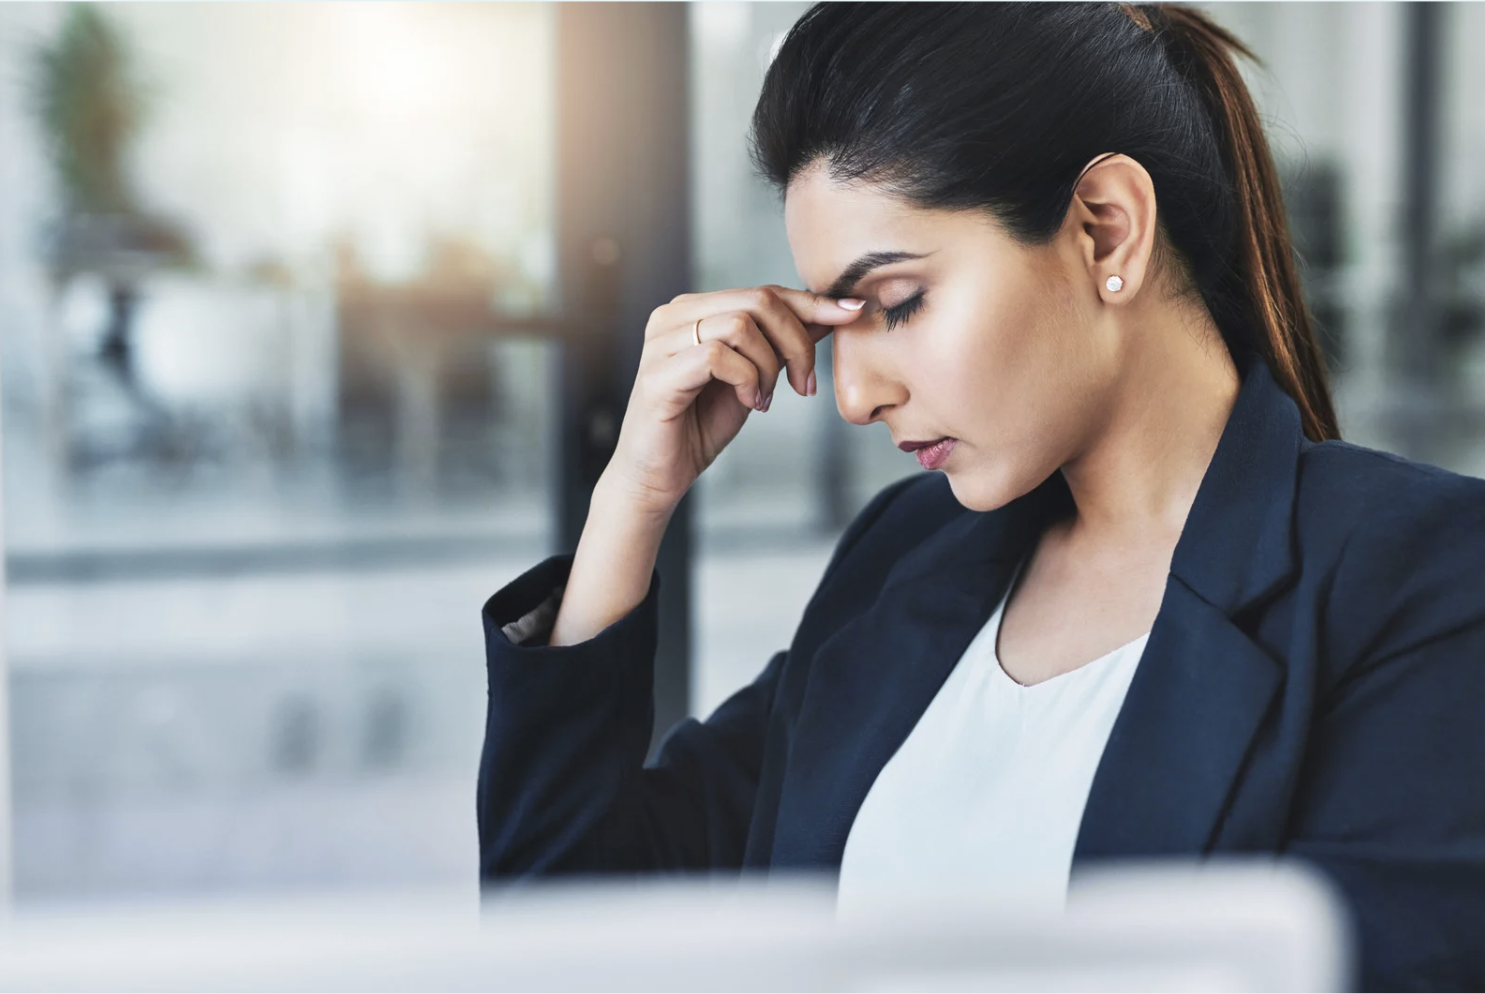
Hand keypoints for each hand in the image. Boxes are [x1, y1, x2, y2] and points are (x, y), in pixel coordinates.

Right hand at [602, 284, 863, 517]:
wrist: (658, 475)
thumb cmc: (700, 425)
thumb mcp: (755, 377)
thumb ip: (781, 343)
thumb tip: (830, 312)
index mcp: (694, 310)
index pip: (763, 291)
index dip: (811, 302)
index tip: (851, 314)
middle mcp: (673, 316)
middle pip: (757, 300)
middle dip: (796, 342)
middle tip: (803, 384)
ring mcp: (662, 342)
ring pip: (741, 325)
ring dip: (769, 366)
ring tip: (764, 399)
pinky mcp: (658, 373)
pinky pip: (718, 355)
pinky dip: (746, 380)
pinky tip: (748, 403)